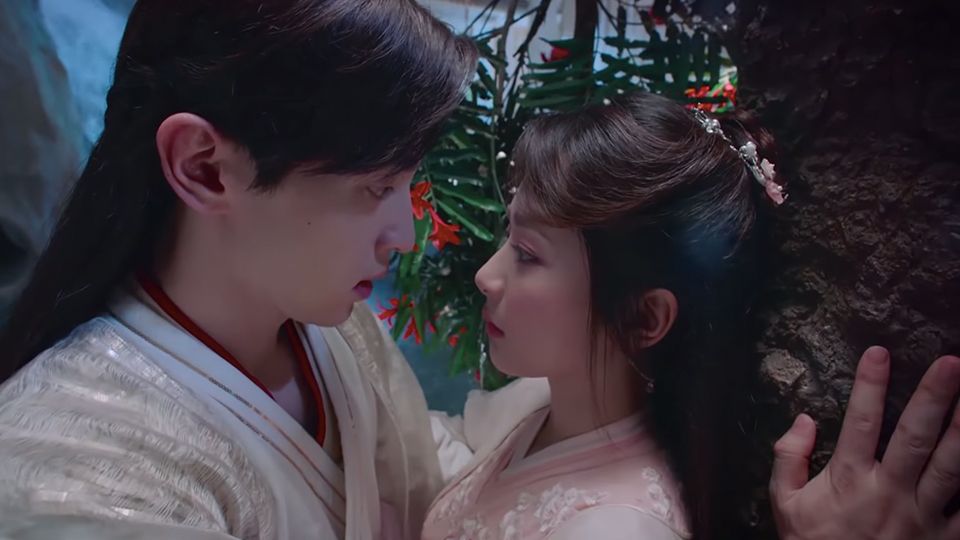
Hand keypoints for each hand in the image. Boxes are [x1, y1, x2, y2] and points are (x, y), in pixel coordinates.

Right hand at [770, 346, 959, 539]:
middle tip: (952, 363)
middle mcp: (889, 493)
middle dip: (935, 397)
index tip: (879, 352)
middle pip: (916, 437)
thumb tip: (803, 420)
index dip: (870, 385)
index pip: (861, 422)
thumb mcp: (785, 504)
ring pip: (952, 466)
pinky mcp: (945, 538)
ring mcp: (922, 516)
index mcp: (849, 480)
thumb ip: (788, 458)